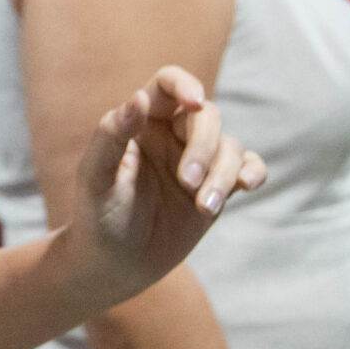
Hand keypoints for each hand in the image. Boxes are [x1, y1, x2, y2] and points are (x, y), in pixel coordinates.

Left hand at [65, 67, 268, 300]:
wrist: (115, 264)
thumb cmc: (97, 217)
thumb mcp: (95, 178)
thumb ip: (111, 135)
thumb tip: (138, 98)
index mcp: (142, 122)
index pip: (167, 84)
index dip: (185, 85)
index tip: (195, 102)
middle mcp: (173, 135)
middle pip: (207, 116)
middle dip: (204, 147)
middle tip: (186, 183)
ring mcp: (199, 161)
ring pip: (230, 146)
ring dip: (224, 174)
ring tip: (204, 207)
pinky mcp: (217, 187)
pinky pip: (248, 167)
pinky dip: (254, 172)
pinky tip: (246, 187)